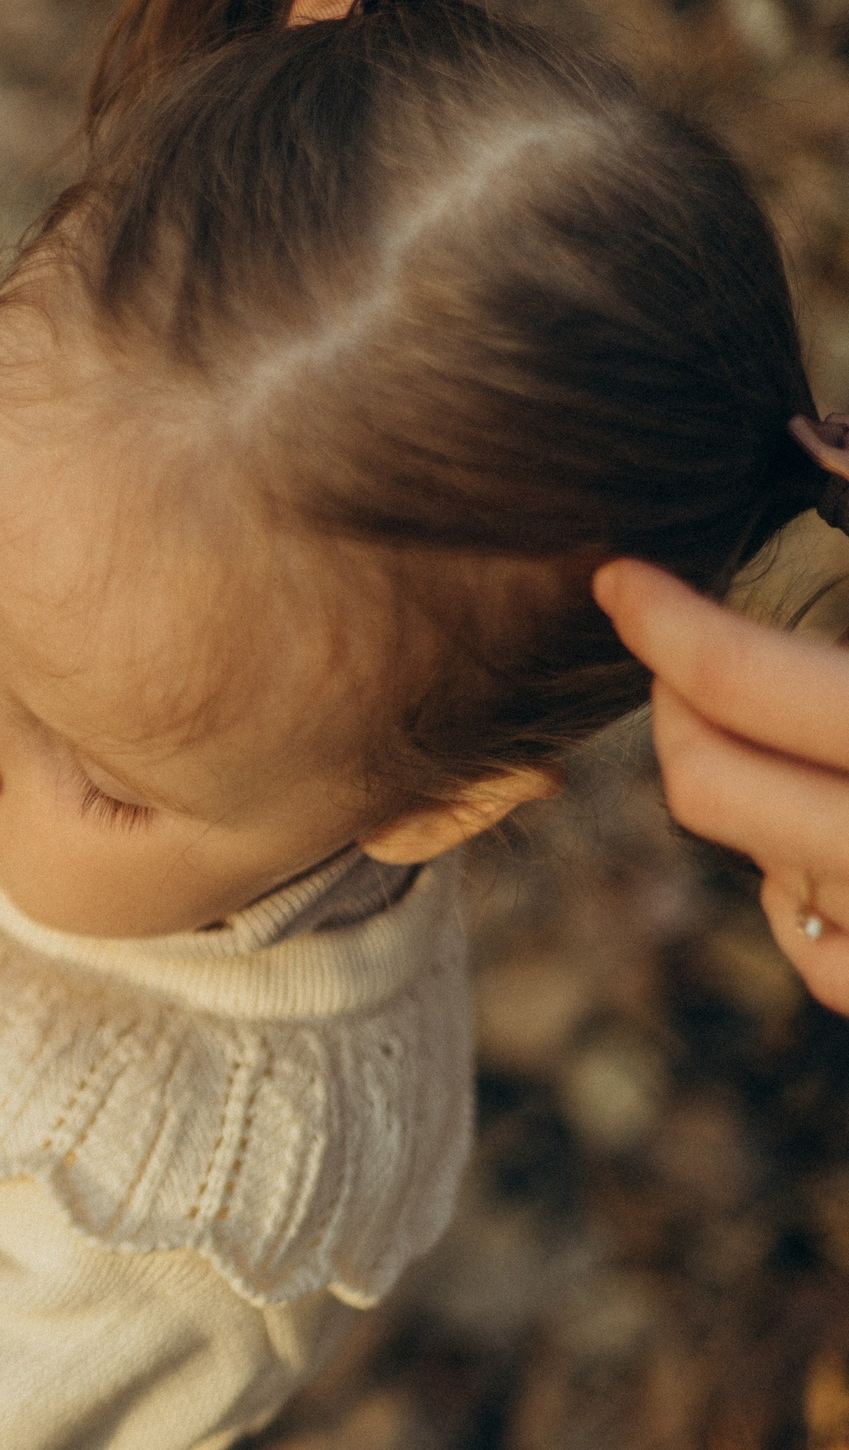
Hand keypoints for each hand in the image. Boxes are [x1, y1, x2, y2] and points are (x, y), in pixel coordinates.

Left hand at [594, 556, 848, 1014]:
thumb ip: (831, 655)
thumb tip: (821, 490)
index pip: (751, 686)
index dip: (670, 626)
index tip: (621, 581)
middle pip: (711, 786)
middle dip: (678, 711)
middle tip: (679, 658)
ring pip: (764, 869)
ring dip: (751, 798)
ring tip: (790, 739)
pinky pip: (820, 959)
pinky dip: (799, 900)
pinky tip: (819, 848)